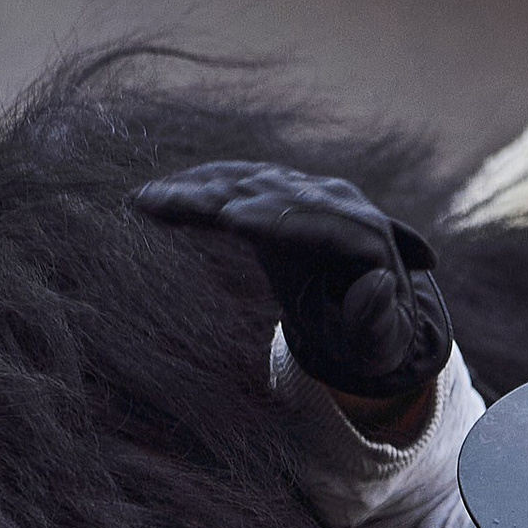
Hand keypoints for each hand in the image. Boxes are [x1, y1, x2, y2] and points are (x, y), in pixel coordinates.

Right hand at [136, 164, 453, 407]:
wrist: (373, 313)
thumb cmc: (372, 340)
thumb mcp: (380, 345)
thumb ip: (379, 323)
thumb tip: (379, 283)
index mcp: (366, 236)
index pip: (314, 221)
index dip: (272, 218)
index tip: (229, 217)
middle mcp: (337, 201)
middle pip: (270, 192)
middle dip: (217, 196)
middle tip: (162, 201)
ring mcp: (307, 192)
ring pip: (246, 182)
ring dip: (194, 188)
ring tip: (147, 198)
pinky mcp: (281, 193)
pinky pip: (233, 184)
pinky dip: (194, 188)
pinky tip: (154, 196)